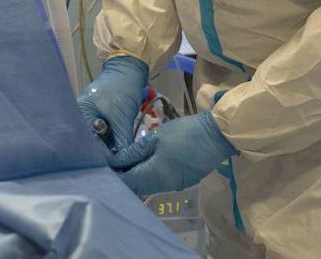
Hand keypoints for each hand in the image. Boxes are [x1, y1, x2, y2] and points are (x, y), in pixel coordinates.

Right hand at [77, 55, 148, 163]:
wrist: (129, 70)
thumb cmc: (122, 90)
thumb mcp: (122, 117)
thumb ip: (121, 140)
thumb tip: (122, 162)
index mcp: (80, 113)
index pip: (86, 141)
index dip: (99, 156)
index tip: (113, 167)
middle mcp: (80, 116)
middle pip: (89, 141)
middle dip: (102, 154)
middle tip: (116, 166)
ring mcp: (89, 115)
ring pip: (96, 138)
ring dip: (107, 148)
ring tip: (118, 160)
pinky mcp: (98, 116)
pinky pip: (101, 133)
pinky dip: (109, 140)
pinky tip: (118, 149)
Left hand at [116, 111, 237, 196]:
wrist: (217, 136)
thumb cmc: (184, 133)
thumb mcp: (156, 138)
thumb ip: (134, 152)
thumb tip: (115, 162)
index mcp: (155, 175)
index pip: (128, 182)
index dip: (114, 176)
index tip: (103, 166)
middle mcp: (164, 186)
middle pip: (137, 187)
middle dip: (125, 177)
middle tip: (113, 162)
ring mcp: (175, 185)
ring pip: (148, 185)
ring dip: (137, 176)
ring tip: (127, 161)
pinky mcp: (184, 182)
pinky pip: (160, 182)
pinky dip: (150, 175)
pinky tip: (146, 162)